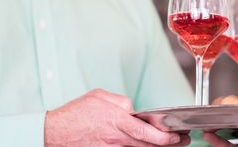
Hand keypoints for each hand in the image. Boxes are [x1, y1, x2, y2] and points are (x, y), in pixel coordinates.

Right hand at [44, 89, 189, 146]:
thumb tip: (134, 109)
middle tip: (183, 141)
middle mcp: (115, 137)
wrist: (54, 132)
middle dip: (168, 144)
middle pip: (147, 144)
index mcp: (116, 119)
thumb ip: (121, 101)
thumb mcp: (99, 96)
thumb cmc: (76, 112)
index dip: (163, 135)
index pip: (145, 130)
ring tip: (173, 144)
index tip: (176, 134)